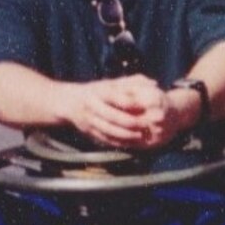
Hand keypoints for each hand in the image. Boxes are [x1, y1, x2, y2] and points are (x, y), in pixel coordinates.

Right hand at [61, 76, 181, 150]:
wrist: (69, 102)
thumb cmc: (97, 91)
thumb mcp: (112, 83)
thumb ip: (134, 82)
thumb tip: (154, 83)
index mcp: (98, 92)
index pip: (115, 97)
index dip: (130, 102)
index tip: (145, 105)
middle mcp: (92, 106)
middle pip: (112, 116)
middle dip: (130, 121)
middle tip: (145, 124)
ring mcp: (89, 120)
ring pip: (108, 130)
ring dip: (125, 135)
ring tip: (140, 135)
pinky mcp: (89, 132)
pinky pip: (105, 139)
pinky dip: (118, 142)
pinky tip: (130, 142)